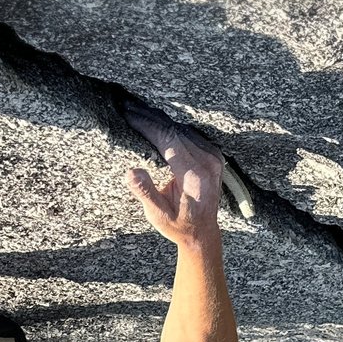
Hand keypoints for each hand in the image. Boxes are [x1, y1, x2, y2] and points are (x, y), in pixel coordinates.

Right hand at [125, 101, 223, 245]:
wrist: (202, 233)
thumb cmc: (178, 226)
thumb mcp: (158, 216)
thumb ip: (146, 193)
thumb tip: (131, 172)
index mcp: (195, 176)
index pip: (168, 139)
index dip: (147, 125)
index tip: (129, 116)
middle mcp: (208, 163)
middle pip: (175, 130)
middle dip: (150, 119)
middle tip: (129, 108)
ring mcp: (213, 158)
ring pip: (182, 130)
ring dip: (160, 121)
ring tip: (138, 113)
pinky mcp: (213, 156)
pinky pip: (190, 135)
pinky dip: (172, 129)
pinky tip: (156, 124)